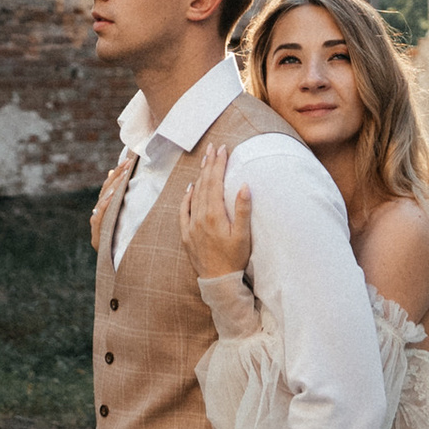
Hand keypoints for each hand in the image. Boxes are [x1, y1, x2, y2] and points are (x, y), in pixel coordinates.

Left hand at [178, 149, 252, 286]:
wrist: (218, 281)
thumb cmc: (234, 259)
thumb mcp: (243, 236)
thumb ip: (243, 210)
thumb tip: (244, 185)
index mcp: (215, 215)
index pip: (215, 182)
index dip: (219, 164)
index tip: (223, 149)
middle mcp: (200, 217)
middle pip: (204, 184)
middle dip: (210, 164)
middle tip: (214, 147)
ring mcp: (191, 225)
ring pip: (195, 194)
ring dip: (200, 176)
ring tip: (205, 161)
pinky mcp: (186, 234)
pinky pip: (184, 210)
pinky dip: (187, 197)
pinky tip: (190, 187)